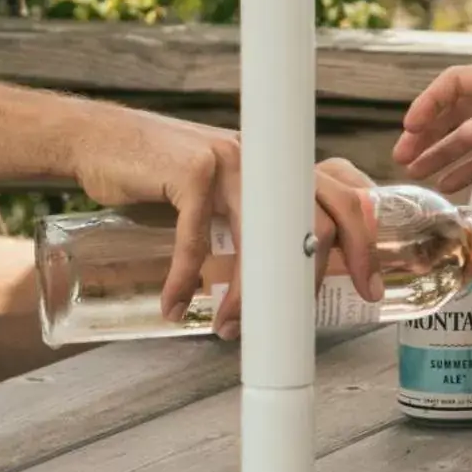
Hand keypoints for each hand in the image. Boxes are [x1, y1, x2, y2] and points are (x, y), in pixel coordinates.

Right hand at [63, 101, 378, 337]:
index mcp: (277, 164)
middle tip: (297, 325)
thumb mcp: (220, 192)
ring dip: (244, 296)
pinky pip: (197, 238)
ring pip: (261, 237)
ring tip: (228, 330)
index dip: (362, 241)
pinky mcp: (191, 169)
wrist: (102, 141)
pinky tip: (173, 305)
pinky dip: (184, 279)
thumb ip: (249, 218)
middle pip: (316, 218)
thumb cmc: (161, 174)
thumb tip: (275, 281)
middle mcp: (263, 157)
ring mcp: (230, 160)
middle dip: (314, 279)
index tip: (369, 286)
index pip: (341, 195)